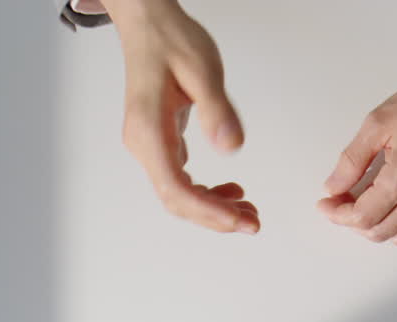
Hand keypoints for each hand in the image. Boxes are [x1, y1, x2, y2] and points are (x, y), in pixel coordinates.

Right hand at [101, 0, 258, 232]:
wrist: (148, 22)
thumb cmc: (170, 40)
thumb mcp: (202, 69)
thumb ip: (217, 109)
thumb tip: (231, 146)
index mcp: (149, 129)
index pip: (176, 188)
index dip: (209, 211)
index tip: (240, 220)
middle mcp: (143, 143)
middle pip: (176, 200)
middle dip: (215, 217)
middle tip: (253, 223)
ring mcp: (149, 144)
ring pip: (178, 193)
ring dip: (213, 208)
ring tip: (248, 211)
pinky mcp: (160, 140)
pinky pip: (180, 178)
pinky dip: (207, 193)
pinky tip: (232, 191)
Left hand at [317, 43, 396, 246]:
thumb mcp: (378, 123)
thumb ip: (352, 161)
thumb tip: (333, 188)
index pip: (362, 216)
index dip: (337, 214)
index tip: (326, 204)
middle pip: (380, 232)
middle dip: (354, 223)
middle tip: (343, 203)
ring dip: (379, 227)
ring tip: (369, 205)